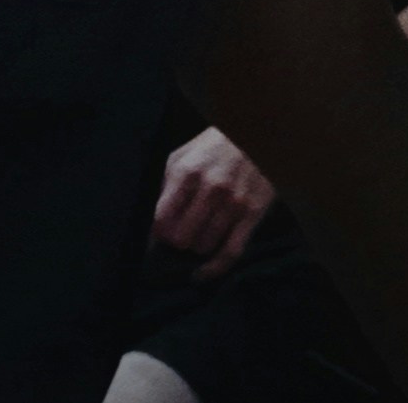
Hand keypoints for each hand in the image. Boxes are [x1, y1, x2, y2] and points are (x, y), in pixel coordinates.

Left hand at [148, 124, 276, 277]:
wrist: (256, 134)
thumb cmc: (212, 147)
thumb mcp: (182, 156)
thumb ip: (165, 186)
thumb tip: (151, 221)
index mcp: (186, 171)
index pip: (161, 219)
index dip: (154, 235)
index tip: (153, 241)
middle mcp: (210, 188)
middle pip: (181, 238)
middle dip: (175, 241)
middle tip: (177, 236)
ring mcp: (233, 203)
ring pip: (204, 247)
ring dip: (196, 247)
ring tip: (196, 237)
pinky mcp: (252, 214)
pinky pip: (231, 253)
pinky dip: (214, 269)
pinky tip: (202, 274)